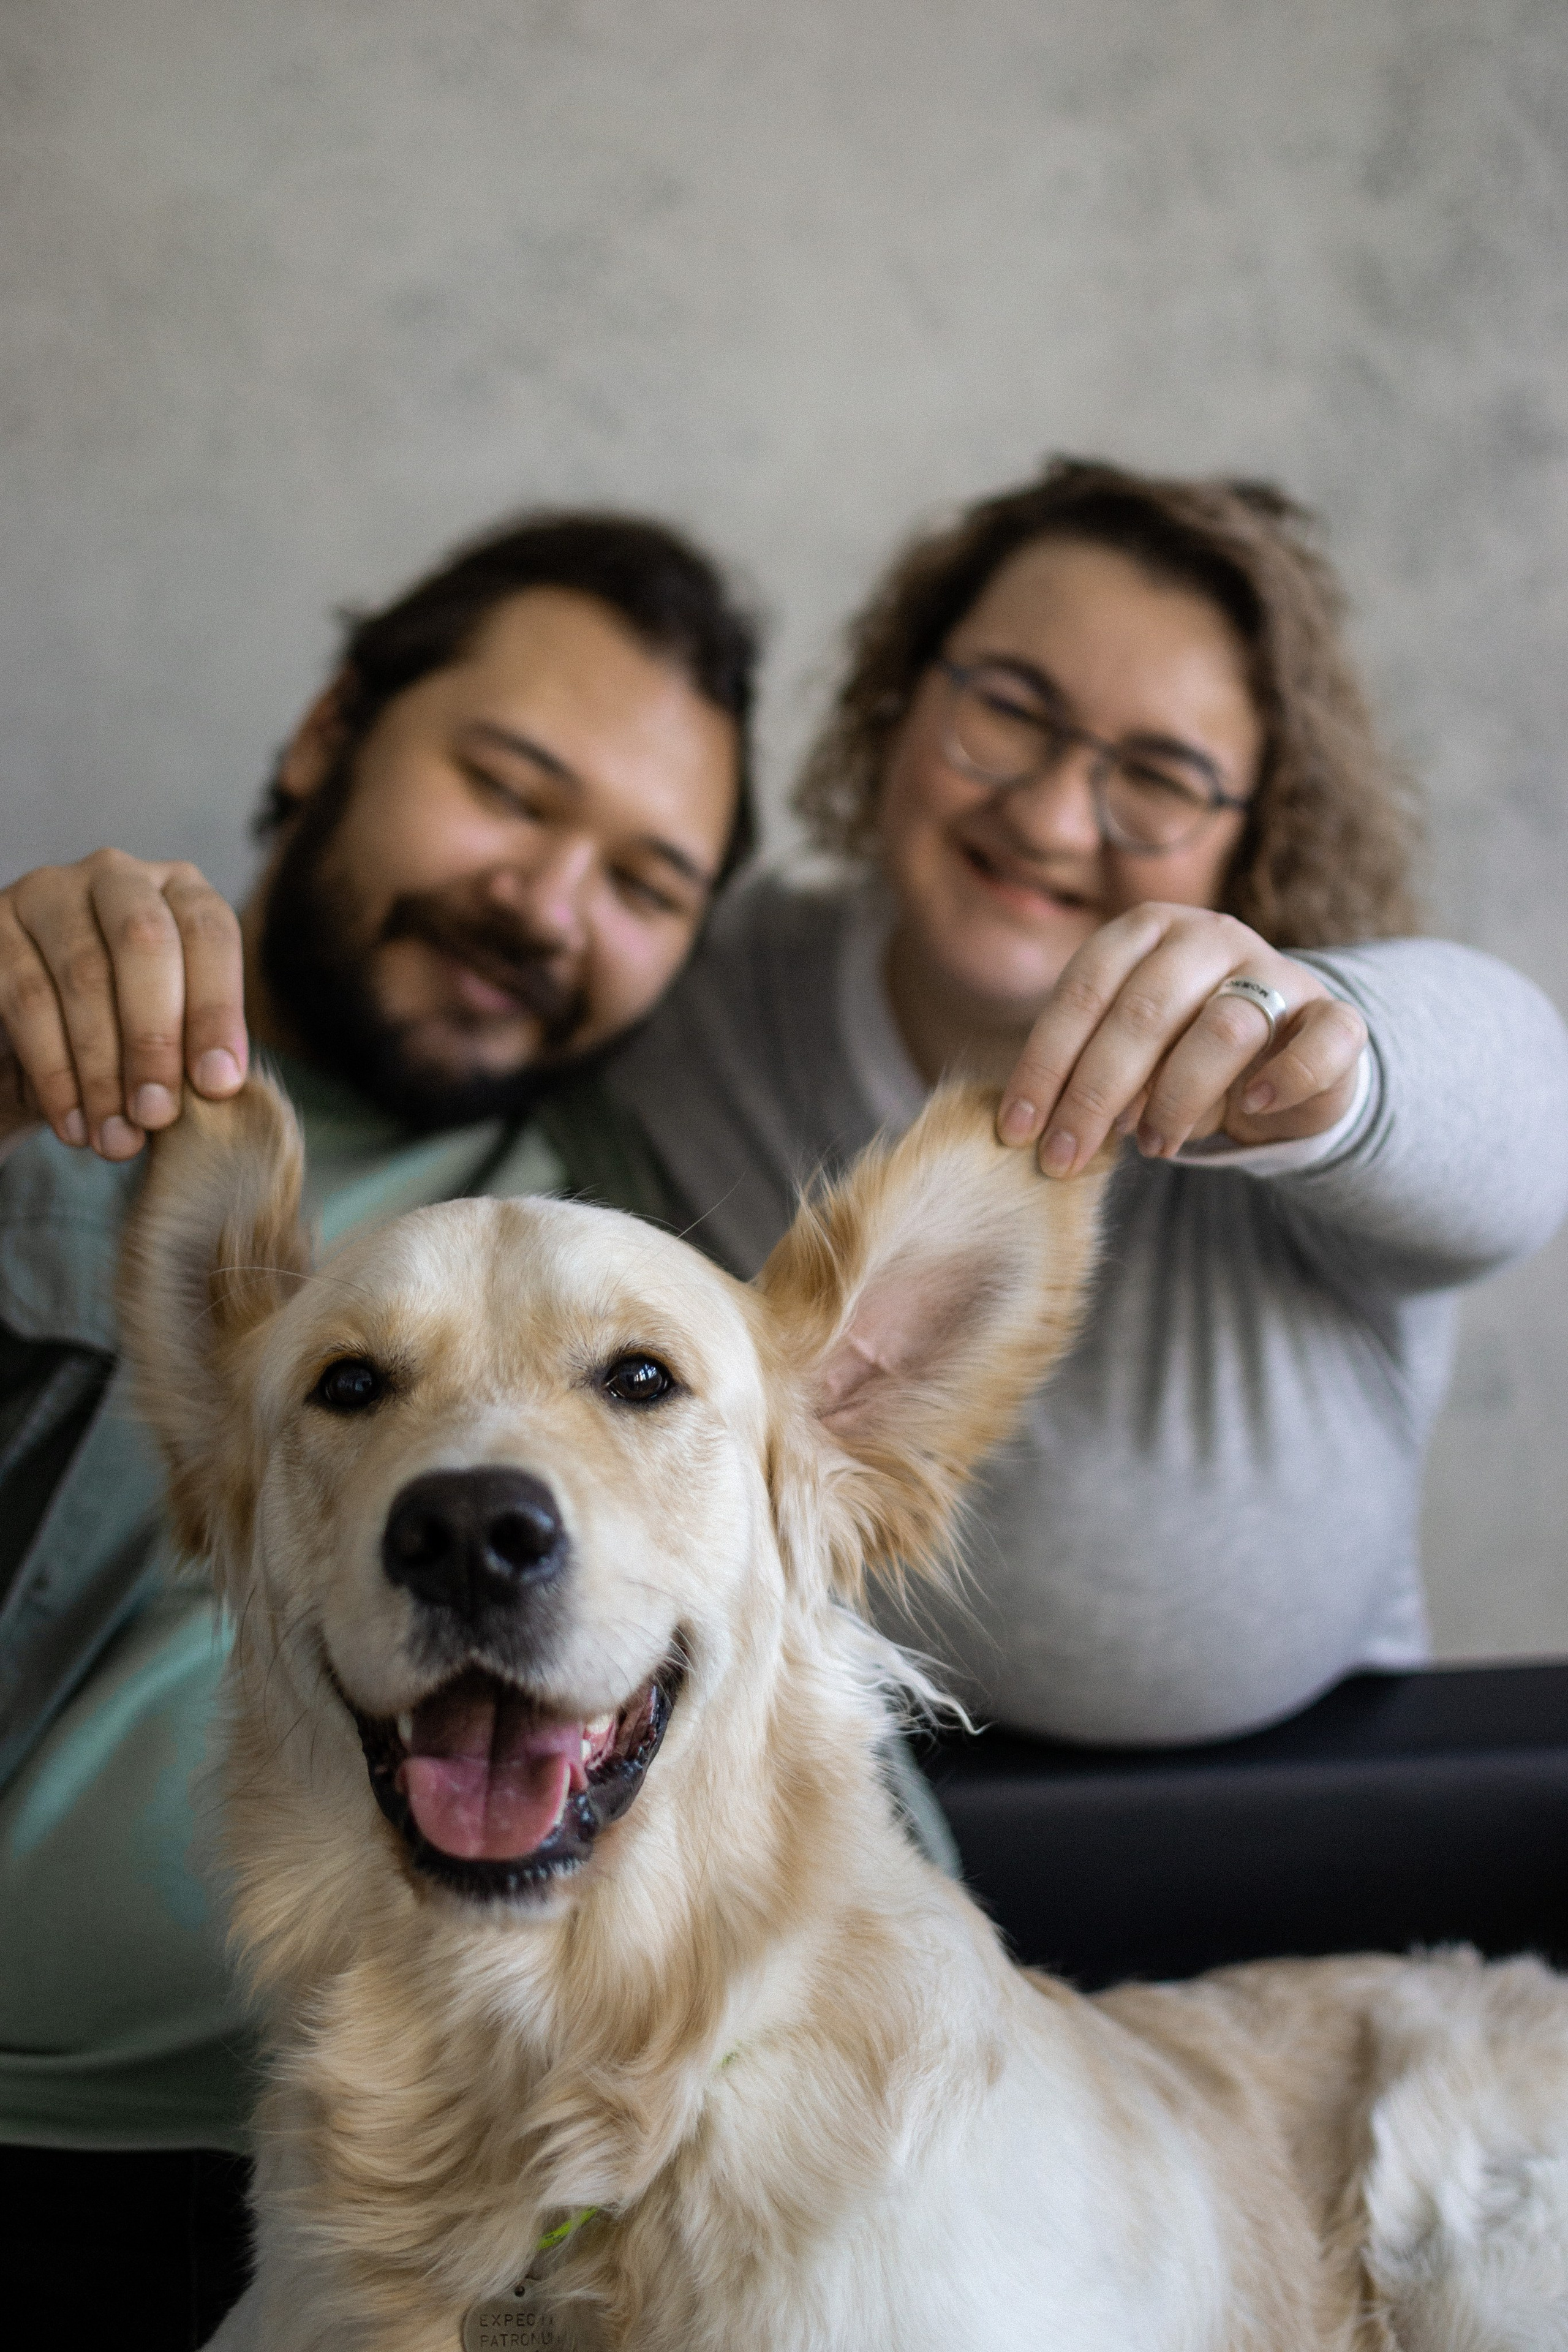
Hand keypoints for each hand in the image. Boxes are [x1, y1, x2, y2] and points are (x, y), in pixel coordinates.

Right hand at [0, 849, 247, 1158]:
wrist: (28, 1044)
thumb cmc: (121, 1035)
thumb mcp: (168, 1032)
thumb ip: (194, 1045)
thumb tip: (217, 1084)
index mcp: (180, 889)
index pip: (209, 933)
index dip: (216, 1010)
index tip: (218, 1085)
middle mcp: (116, 876)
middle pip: (144, 941)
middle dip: (154, 1039)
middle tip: (156, 1114)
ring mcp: (47, 894)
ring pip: (82, 976)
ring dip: (102, 1071)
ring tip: (116, 1138)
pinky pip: (26, 1001)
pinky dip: (54, 1073)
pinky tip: (73, 1123)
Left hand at [996, 904, 1367, 1177]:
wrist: (1283, 1057)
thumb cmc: (1180, 1053)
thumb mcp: (1125, 1051)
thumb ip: (1087, 1068)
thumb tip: (1035, 1127)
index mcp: (1147, 930)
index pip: (1084, 991)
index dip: (1045, 1064)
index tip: (1017, 1131)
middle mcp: (1212, 936)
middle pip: (1145, 1011)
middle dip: (1095, 1094)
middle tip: (1067, 1157)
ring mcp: (1279, 972)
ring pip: (1224, 1027)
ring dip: (1176, 1098)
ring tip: (1151, 1147)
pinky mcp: (1335, 1015)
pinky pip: (1321, 1041)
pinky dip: (1287, 1078)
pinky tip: (1253, 1109)